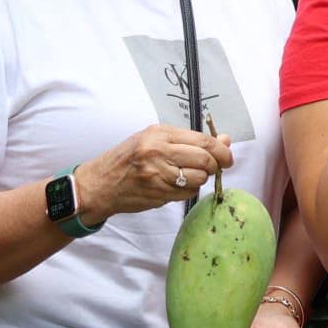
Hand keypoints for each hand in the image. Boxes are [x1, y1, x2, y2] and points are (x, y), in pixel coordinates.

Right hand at [72, 125, 233, 223]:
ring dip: (200, 179)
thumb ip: (189, 140)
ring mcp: (158, 174)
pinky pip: (187, 194)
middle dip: (215, 166)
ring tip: (187, 175)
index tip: (227, 156)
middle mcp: (158, 151)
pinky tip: (176, 185)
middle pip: (205, 159)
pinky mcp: (158, 193)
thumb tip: (225, 140)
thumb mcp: (154, 139)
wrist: (100, 183)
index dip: (222, 150)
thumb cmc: (127, 159)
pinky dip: (188, 191)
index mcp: (159, 134)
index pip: (203, 141)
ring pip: (199, 178)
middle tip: (214, 168)